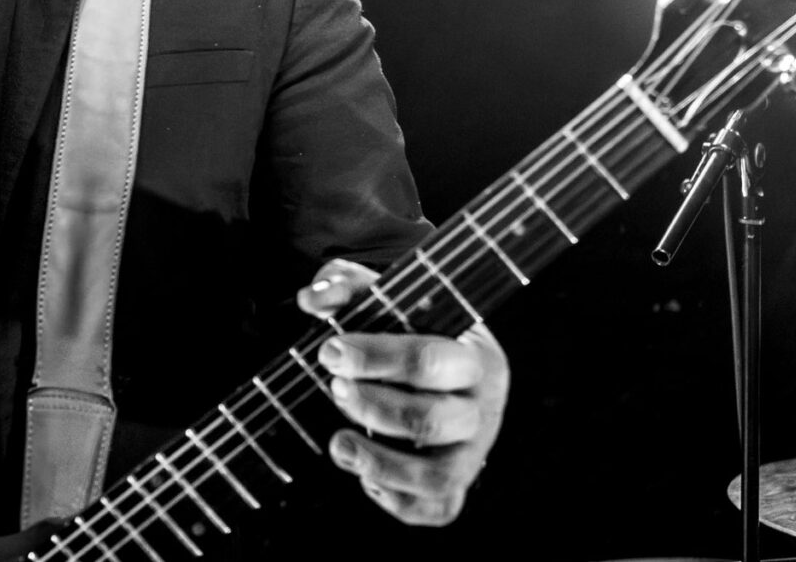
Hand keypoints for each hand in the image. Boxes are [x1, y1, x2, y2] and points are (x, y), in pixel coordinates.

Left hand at [300, 259, 508, 526]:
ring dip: (381, 465)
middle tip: (335, 389)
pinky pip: (437, 509)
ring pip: (437, 477)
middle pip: (432, 421)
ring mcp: (473, 452)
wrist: (446, 364)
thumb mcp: (386, 296)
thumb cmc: (411, 329)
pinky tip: (366, 477)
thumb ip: (349, 286)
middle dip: (373, 409)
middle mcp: (482, 407)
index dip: (376, 358)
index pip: (430, 360)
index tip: (331, 352)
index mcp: (474, 355)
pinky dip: (399, 502)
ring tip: (339, 445)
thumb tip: (314, 299)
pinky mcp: (458, 484)